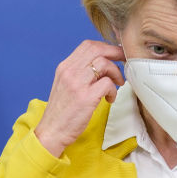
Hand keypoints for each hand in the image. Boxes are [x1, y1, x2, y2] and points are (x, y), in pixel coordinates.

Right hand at [35, 40, 124, 156]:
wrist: (52, 132)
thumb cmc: (61, 112)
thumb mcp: (65, 86)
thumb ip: (79, 73)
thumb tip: (101, 65)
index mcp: (65, 67)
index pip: (88, 46)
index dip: (106, 47)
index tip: (115, 54)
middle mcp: (69, 72)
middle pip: (98, 49)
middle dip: (115, 53)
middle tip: (124, 62)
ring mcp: (77, 84)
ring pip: (105, 64)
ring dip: (116, 73)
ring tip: (117, 84)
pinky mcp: (85, 97)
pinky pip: (107, 84)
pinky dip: (113, 90)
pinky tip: (109, 99)